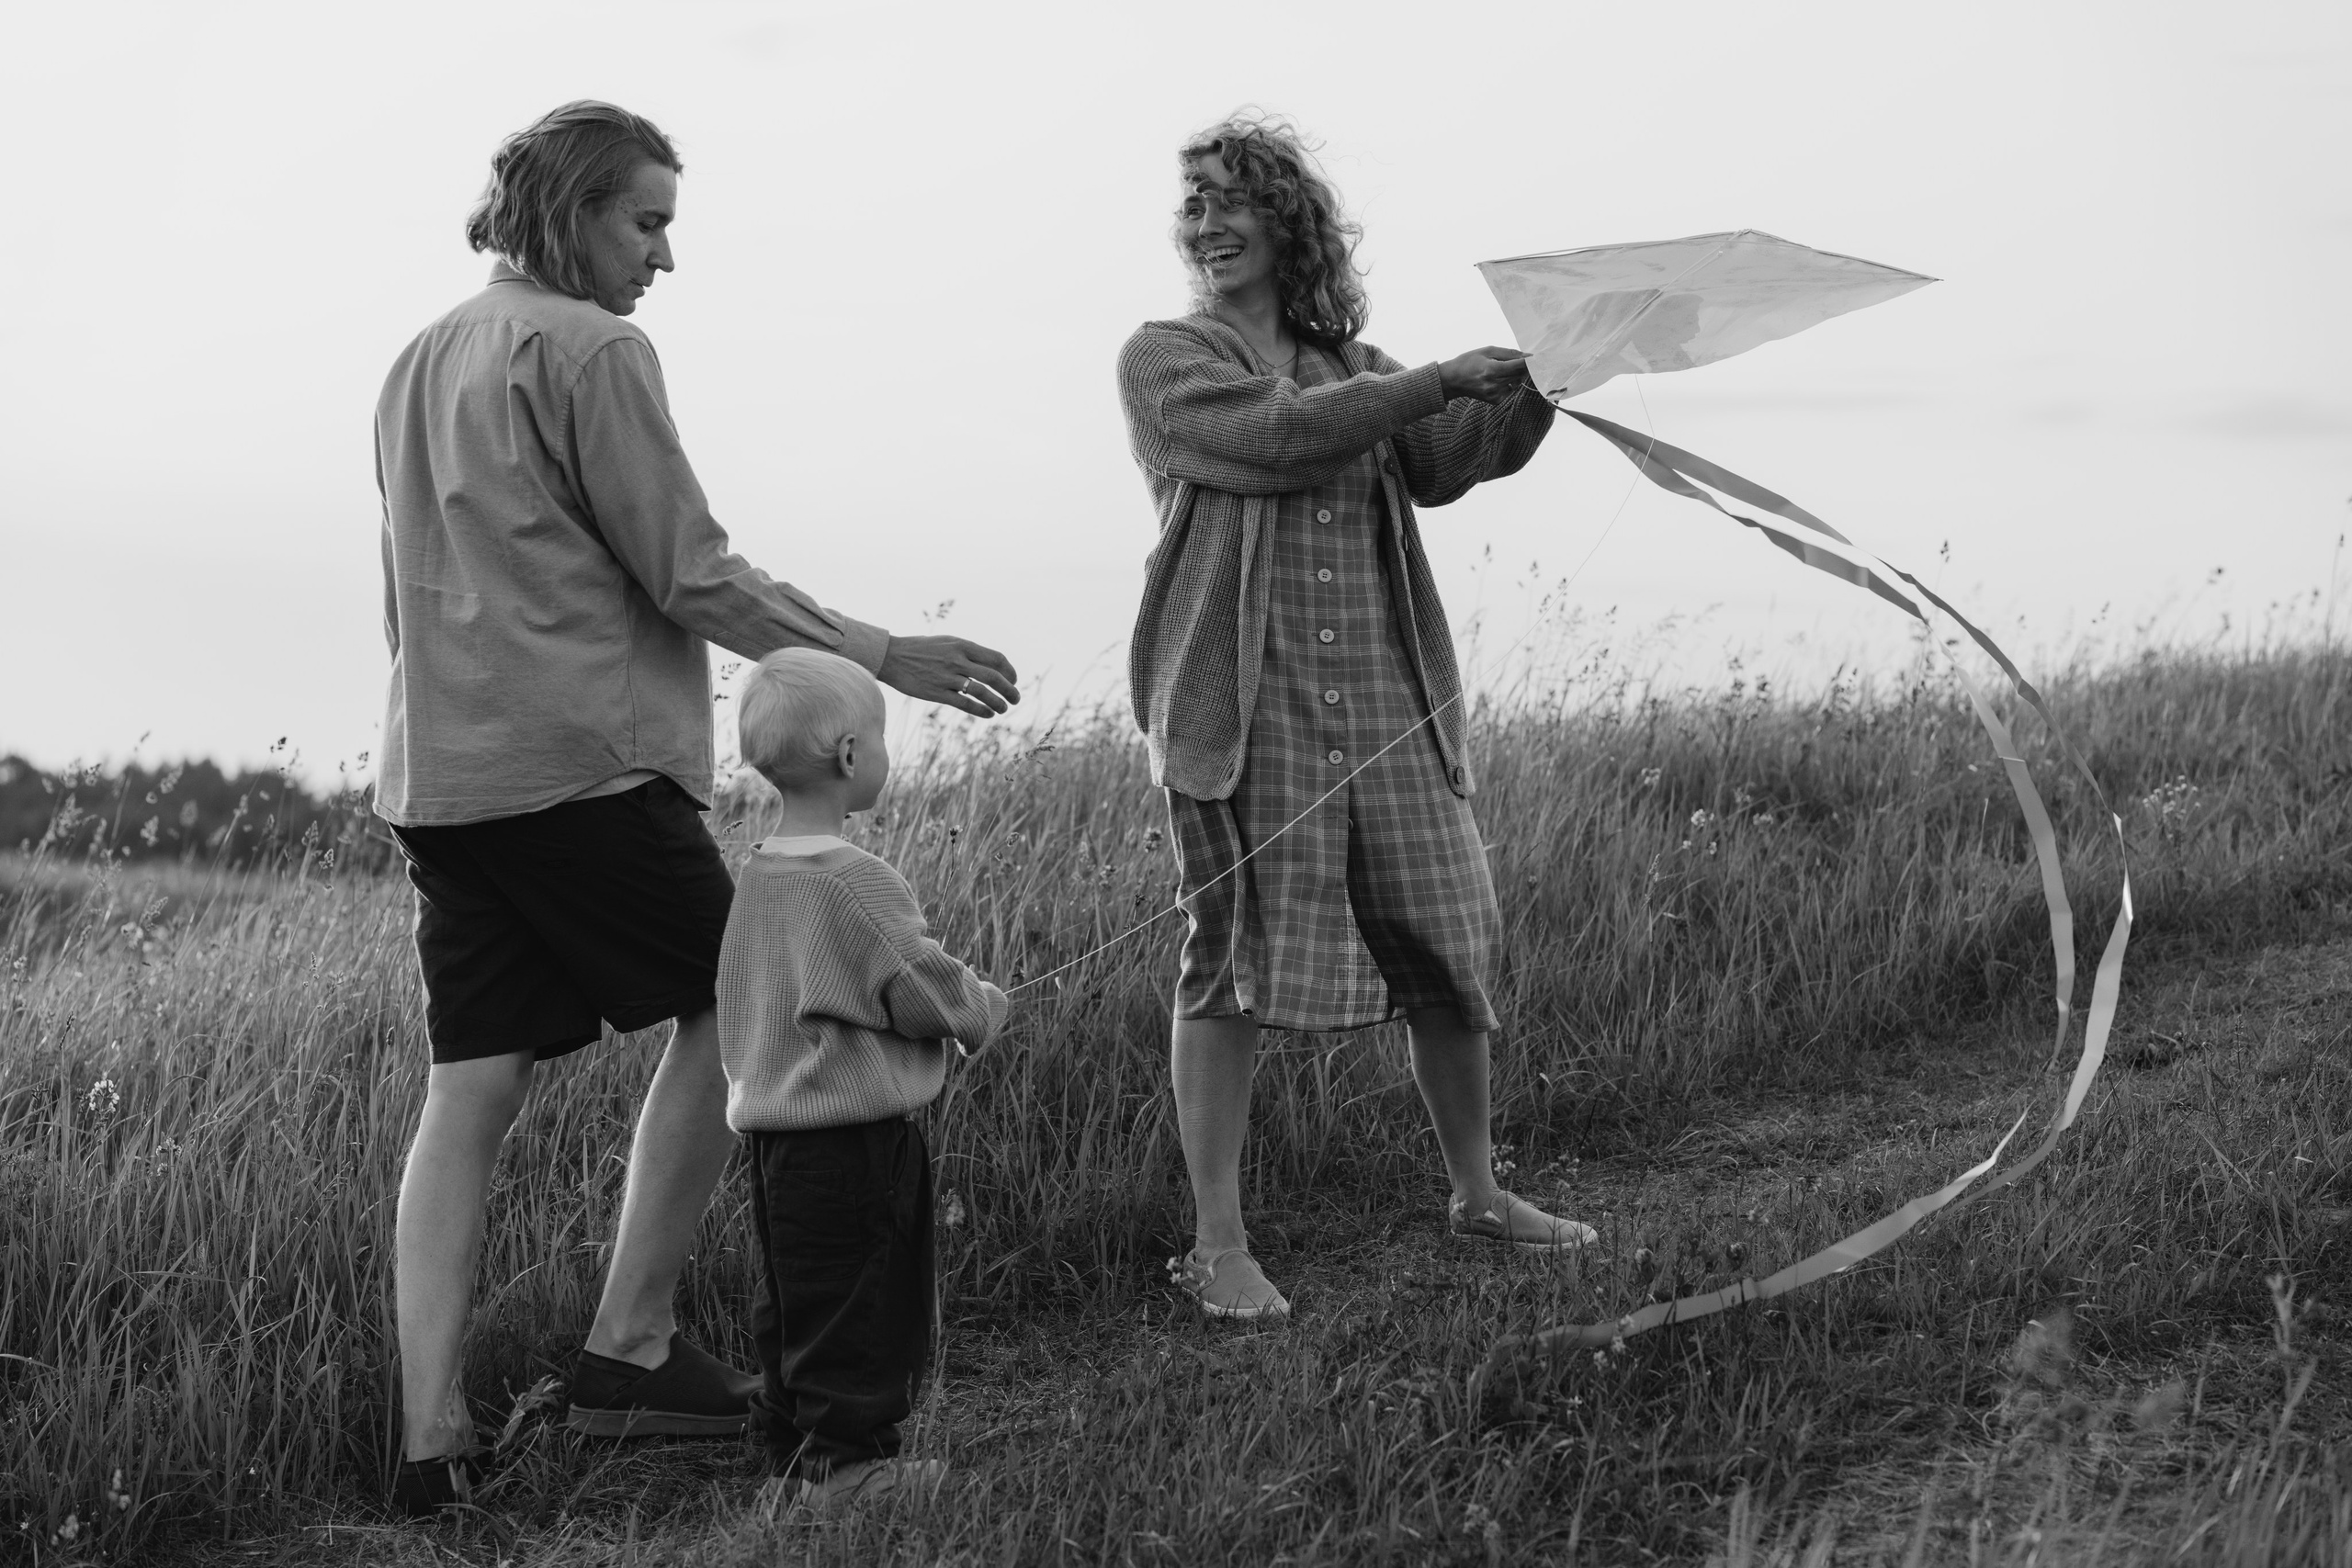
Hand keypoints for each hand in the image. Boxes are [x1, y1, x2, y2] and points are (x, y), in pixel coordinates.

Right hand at [877, 635, 1021, 717]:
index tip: (1013, 680)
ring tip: (1004, 709)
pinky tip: (988, 714)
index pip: (996, 658)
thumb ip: (967, 651)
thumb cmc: (920, 649)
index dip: (1009, 671)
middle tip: (1016, 698)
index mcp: (961, 645)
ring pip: (982, 692)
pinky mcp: (936, 693)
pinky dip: (981, 710)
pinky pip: (965, 704)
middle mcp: (956, 660)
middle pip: (993, 676)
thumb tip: (990, 664)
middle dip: (1009, 689)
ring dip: (998, 702)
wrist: (891, 656)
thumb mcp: (947, 642)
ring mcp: (947, 677)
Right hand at [1437, 346, 1533, 403]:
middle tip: (1527, 360)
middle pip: (1520, 374)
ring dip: (1517, 374)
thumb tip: (1527, 356)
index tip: (1539, 357)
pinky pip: (1510, 389)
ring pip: (1517, 382)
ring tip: (1502, 368)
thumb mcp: (1487, 351)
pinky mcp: (1495, 401)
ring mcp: (1495, 395)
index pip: (1519, 366)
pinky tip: (1498, 379)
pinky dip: (1509, 383)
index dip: (1531, 361)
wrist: (1452, 380)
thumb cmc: (1468, 362)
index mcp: (1491, 370)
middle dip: (1526, 367)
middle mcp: (1494, 385)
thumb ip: (1508, 353)